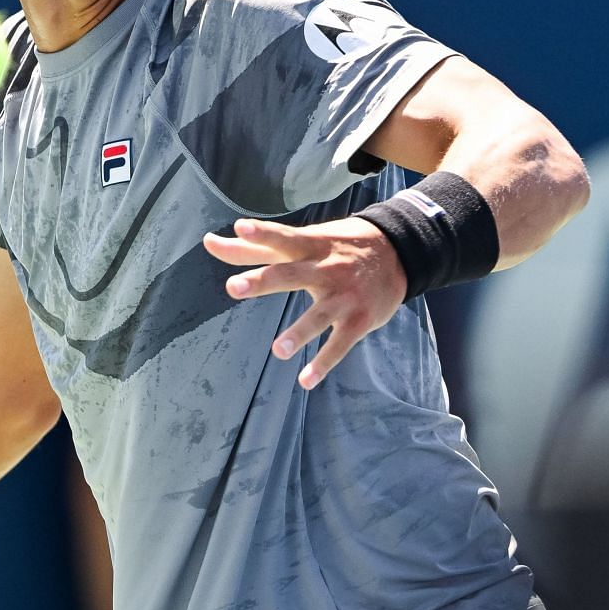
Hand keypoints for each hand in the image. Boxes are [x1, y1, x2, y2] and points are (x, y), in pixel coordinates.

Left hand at [202, 216, 406, 389]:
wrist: (399, 253)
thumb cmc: (336, 248)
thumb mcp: (302, 241)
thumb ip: (254, 247)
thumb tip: (208, 243)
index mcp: (309, 246)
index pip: (282, 237)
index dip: (262, 233)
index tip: (241, 229)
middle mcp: (325, 268)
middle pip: (291, 274)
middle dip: (263, 280)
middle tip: (233, 288)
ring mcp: (343, 296)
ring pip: (319, 315)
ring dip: (300, 332)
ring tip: (279, 351)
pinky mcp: (358, 320)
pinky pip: (340, 344)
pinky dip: (324, 363)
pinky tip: (305, 380)